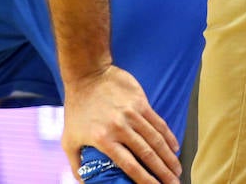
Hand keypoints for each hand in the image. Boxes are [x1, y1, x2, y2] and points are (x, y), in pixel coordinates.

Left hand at [63, 65, 180, 183]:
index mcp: (103, 139)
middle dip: (164, 173)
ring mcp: (131, 113)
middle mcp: (119, 127)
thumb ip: (76, 163)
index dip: (145, 181)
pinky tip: (175, 148)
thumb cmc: (76, 108)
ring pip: (156, 140)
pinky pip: (158, 123)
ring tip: (177, 171)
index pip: (129, 166)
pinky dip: (168, 137)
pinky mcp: (140, 102)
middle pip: (148, 155)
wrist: (86, 73)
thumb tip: (83, 182)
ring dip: (169, 158)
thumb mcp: (68, 138)